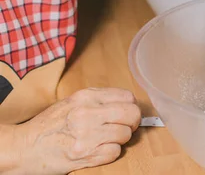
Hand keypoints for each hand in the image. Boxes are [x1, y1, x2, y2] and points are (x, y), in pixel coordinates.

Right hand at [6, 88, 140, 174]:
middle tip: (125, 127)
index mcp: (86, 97)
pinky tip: (99, 149)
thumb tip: (127, 104)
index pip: (127, 97)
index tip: (127, 113)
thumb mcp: (73, 102)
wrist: (24, 147)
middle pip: (132, 114)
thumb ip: (99, 100)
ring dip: (120, 139)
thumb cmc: (50, 125)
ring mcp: (87, 135)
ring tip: (106, 139)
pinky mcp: (85, 155)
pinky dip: (111, 152)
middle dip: (132, 122)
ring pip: (126, 134)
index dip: (131, 107)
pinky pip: (115, 152)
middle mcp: (87, 113)